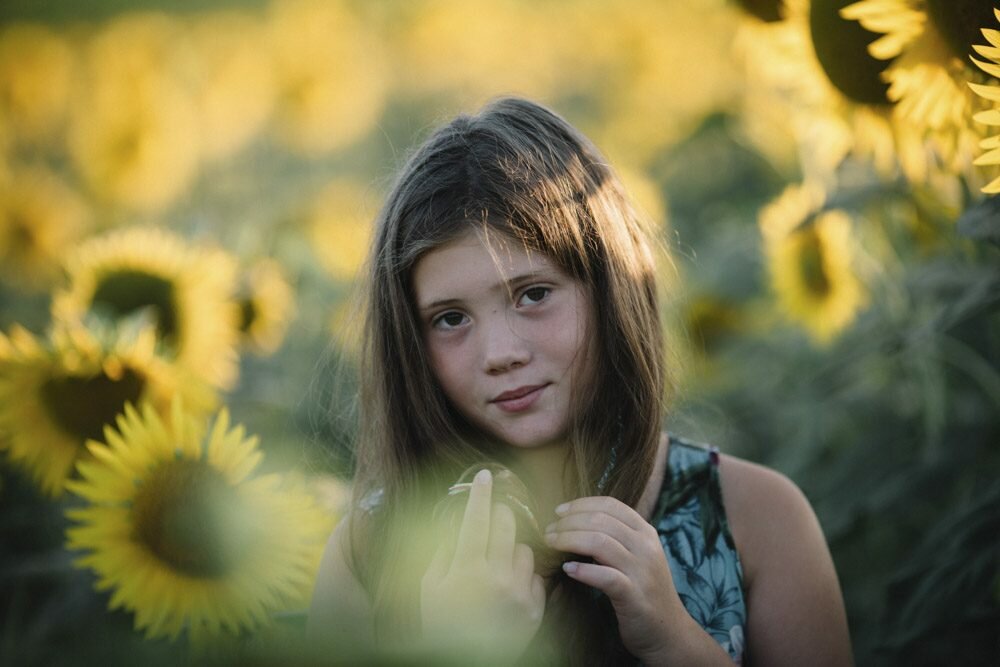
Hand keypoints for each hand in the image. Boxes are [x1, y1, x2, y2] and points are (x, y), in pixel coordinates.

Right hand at [421, 469, 545, 663]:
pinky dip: (524, 576)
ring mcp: (519, 595)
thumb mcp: (429, 587)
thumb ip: (443, 551)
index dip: (481, 494)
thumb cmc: (439, 624)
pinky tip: (509, 586)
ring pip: (525, 550)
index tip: (485, 475)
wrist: (461, 666)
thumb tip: (457, 524)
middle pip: (507, 526)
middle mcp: (497, 579)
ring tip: (497, 563)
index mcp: (467, 570)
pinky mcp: (535, 610)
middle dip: (500, 515)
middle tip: (492, 517)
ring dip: (512, 549)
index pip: (477, 519)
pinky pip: (536, 577)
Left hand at [544, 496, 696, 663]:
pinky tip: (567, 569)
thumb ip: (616, 539)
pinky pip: (605, 576)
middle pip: (600, 521)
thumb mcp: (636, 557)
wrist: (669, 632)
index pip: (610, 505)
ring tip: (551, 544)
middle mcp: (646, 547)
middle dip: (568, 522)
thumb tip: (577, 524)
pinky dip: (583, 570)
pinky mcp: (634, 595)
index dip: (581, 504)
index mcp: (646, 533)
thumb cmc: (644, 592)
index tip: (559, 511)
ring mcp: (642, 571)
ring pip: (600, 542)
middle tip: (549, 530)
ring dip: (569, 540)